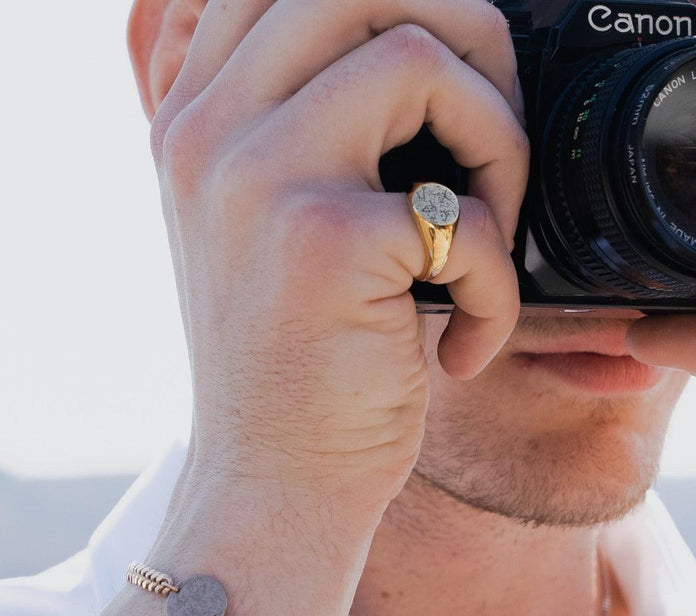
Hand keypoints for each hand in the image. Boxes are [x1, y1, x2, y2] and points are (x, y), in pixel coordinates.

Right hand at [149, 0, 527, 520]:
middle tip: (489, 148)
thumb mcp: (269, 237)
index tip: (450, 88)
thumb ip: (302, 135)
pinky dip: (496, 283)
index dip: (402, 10)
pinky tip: (468, 341)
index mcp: (198, 121)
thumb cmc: (295, 369)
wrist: (274, 486)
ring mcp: (257, 179)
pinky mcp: (323, 245)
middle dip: (471, 48)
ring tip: (483, 240)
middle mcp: (210, 132)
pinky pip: (462, 213)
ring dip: (496, 150)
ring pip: (422, 56)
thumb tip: (411, 60)